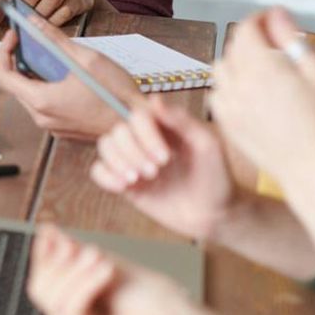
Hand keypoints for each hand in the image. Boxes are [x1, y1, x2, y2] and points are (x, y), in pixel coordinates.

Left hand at [0, 22, 141, 139]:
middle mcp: (43, 117)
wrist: (139, 125)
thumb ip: (55, 40)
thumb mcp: (86, 59)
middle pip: (16, 85)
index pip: (3, 75)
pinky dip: (47, 87)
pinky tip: (64, 74)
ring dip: (35, 73)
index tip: (13, 35)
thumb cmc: (116, 95)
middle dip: (19, 60)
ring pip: (31, 95)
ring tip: (50, 54)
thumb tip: (34, 24)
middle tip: (30, 40)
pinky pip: (46, 106)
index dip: (4, 51)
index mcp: (42, 100)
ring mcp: (53, 126)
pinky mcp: (64, 129)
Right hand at [27, 224, 235, 314]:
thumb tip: (48, 231)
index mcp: (80, 302)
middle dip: (58, 262)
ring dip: (75, 272)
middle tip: (89, 249)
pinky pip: (67, 311)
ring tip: (103, 261)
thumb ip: (76, 253)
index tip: (49, 232)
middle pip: (39, 288)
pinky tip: (106, 273)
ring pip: (49, 298)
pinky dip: (84, 285)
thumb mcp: (110, 266)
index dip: (43, 255)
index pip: (44, 279)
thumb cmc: (157, 302)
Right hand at [91, 98, 238, 239]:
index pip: (137, 116)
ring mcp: (134, 161)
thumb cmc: (216, 177)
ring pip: (106, 146)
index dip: (145, 134)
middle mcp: (145, 140)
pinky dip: (105, 176)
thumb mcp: (206, 145)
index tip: (166, 157)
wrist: (215, 215)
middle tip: (155, 171)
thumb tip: (154, 98)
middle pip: (118, 131)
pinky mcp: (126, 183)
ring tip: (138, 179)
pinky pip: (99, 171)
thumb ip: (181, 120)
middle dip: (133, 151)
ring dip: (118, 161)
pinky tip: (123, 186)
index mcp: (163, 126)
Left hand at [210, 8, 314, 193]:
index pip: (246, 27)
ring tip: (261, 68)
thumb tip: (276, 14)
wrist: (310, 166)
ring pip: (221, 67)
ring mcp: (228, 103)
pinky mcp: (225, 121)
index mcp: (262, 66)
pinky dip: (228, 86)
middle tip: (273, 44)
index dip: (259, 19)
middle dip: (251, 38)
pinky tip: (248, 92)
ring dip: (237, 60)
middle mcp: (238, 82)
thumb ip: (293, 37)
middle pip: (233, 45)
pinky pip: (217, 92)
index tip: (271, 20)